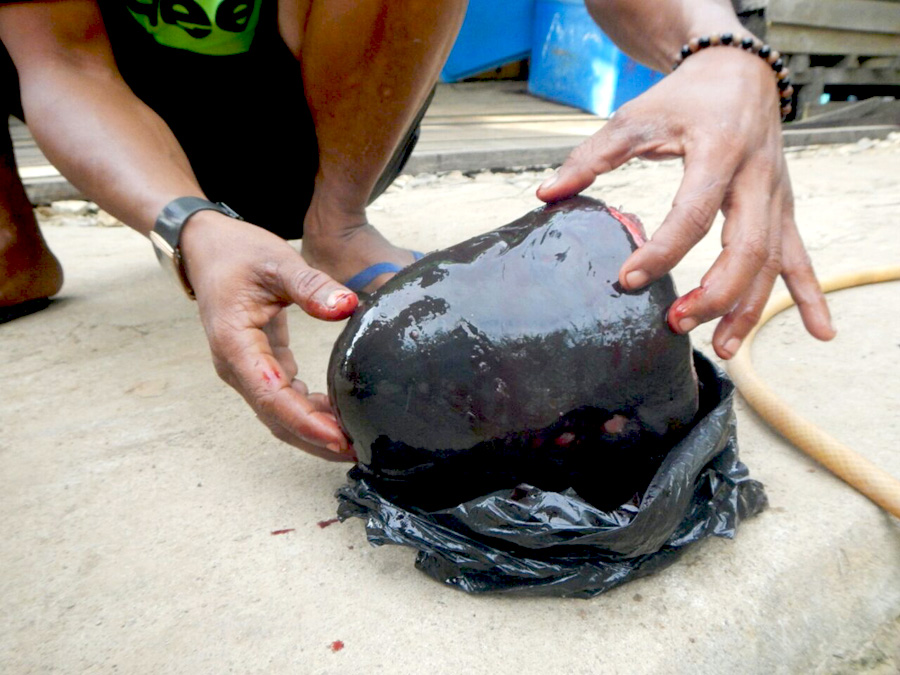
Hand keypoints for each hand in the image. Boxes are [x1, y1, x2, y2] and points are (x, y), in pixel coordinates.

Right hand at [180, 212, 358, 460]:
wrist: (205, 247)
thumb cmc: (237, 253)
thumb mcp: (276, 261)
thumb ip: (311, 285)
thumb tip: (346, 306)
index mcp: (235, 345)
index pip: (272, 397)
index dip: (306, 422)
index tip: (339, 438)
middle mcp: (237, 366)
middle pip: (276, 418)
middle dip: (315, 439)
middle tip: (358, 450)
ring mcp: (247, 369)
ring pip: (280, 414)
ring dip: (314, 430)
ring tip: (355, 440)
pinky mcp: (260, 365)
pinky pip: (285, 398)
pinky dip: (310, 411)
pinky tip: (339, 414)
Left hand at [537, 47, 834, 358]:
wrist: (737, 72)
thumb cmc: (682, 98)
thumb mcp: (633, 119)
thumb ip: (590, 159)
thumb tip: (545, 195)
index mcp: (719, 152)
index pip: (692, 214)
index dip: (661, 252)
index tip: (626, 280)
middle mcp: (757, 178)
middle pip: (746, 248)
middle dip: (714, 294)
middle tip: (675, 323)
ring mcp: (776, 196)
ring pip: (774, 262)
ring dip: (750, 309)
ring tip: (720, 348)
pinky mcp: (783, 208)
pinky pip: (800, 256)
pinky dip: (810, 295)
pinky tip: (819, 332)